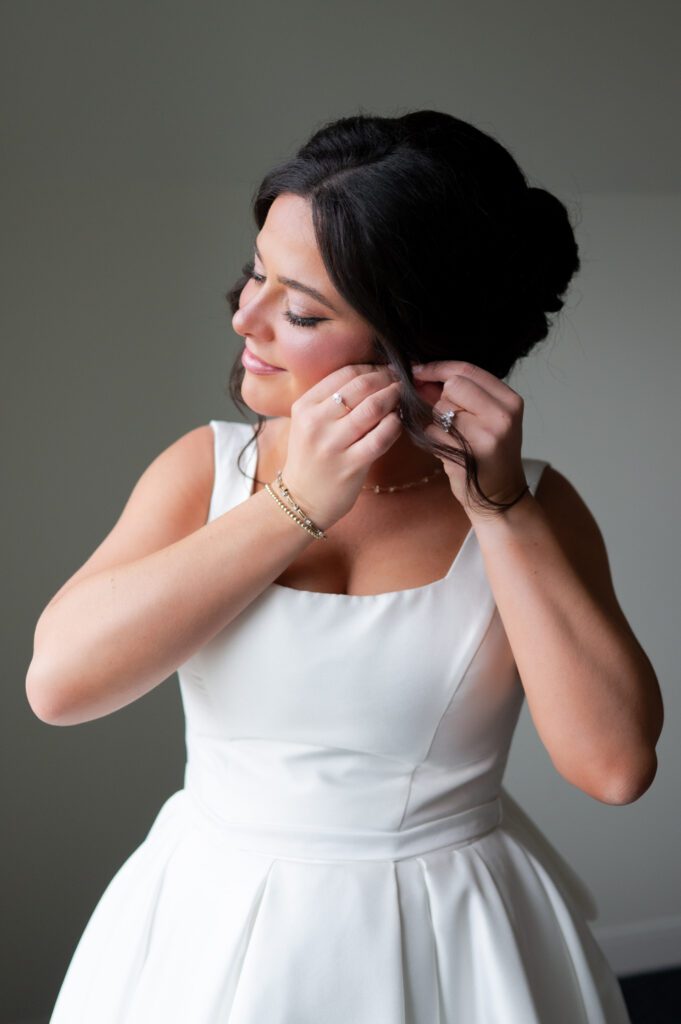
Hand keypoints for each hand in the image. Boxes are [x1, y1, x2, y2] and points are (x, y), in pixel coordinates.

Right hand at [280, 363, 402, 529]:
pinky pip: (381, 437)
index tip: (385, 370)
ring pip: (373, 408)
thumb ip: (331, 401)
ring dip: (393, 398)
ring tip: (402, 396)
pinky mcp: (350, 465)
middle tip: (400, 379)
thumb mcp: (309, 424)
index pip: (344, 374)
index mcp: (304, 407)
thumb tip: (371, 376)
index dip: (371, 368)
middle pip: (361, 386)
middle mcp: (316, 422)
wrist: (300, 500)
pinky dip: (395, 425)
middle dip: (386, 379)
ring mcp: (333, 445)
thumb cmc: (311, 458)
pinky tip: (398, 422)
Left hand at [412, 360, 526, 517]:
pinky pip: (433, 432)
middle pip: (453, 386)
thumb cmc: (489, 456)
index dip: (438, 368)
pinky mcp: (466, 454)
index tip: (418, 371)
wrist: (499, 498)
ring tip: (453, 439)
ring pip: (440, 409)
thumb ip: (457, 394)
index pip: (467, 370)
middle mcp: (502, 416)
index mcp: (510, 401)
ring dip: (437, 421)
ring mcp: (486, 436)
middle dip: (441, 399)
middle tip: (449, 418)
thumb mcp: (486, 419)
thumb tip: (420, 373)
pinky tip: (448, 450)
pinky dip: (432, 439)